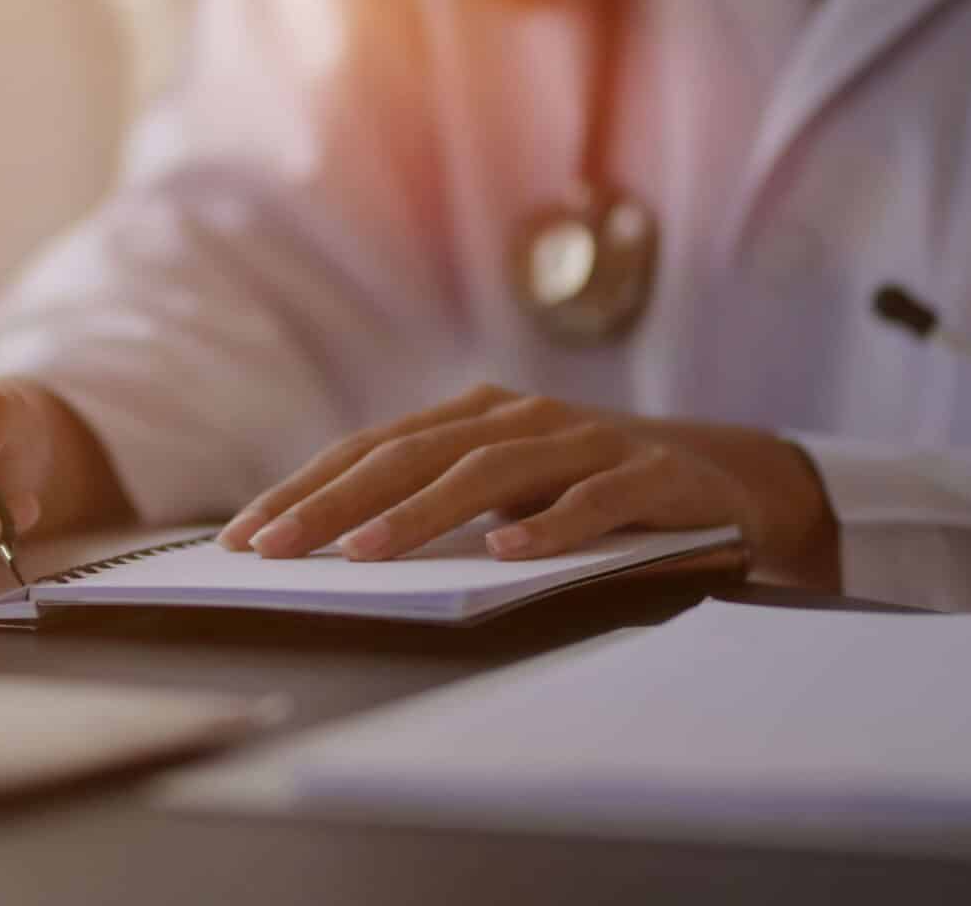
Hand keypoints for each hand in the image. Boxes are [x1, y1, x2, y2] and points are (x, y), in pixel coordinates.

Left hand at [215, 385, 837, 585]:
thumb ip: (433, 502)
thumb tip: (328, 546)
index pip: (371, 450)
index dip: (305, 489)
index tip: (245, 536)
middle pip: (410, 455)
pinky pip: (590, 502)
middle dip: (333, 503)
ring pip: (488, 472)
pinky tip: (509, 553)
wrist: (726, 475)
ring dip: (420, 513)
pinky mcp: (646, 478)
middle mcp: (520, 417)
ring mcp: (584, 442)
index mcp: (473, 416)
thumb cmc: (588, 488)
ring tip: (364, 553)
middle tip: (275, 548)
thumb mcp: (505, 488)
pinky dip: (549, 526)